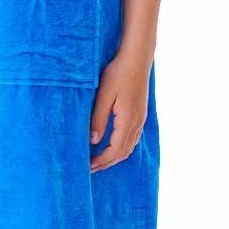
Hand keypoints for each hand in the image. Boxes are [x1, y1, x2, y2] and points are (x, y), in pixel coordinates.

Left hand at [89, 52, 149, 172]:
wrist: (137, 59)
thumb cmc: (118, 74)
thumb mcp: (104, 96)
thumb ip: (99, 119)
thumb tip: (93, 140)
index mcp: (127, 121)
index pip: (114, 150)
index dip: (101, 161)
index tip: (88, 166)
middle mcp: (137, 123)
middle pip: (123, 152)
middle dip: (107, 163)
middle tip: (91, 169)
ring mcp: (140, 119)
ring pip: (129, 146)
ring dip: (115, 157)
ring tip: (100, 160)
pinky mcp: (140, 114)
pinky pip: (132, 138)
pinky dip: (122, 147)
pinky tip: (113, 145)